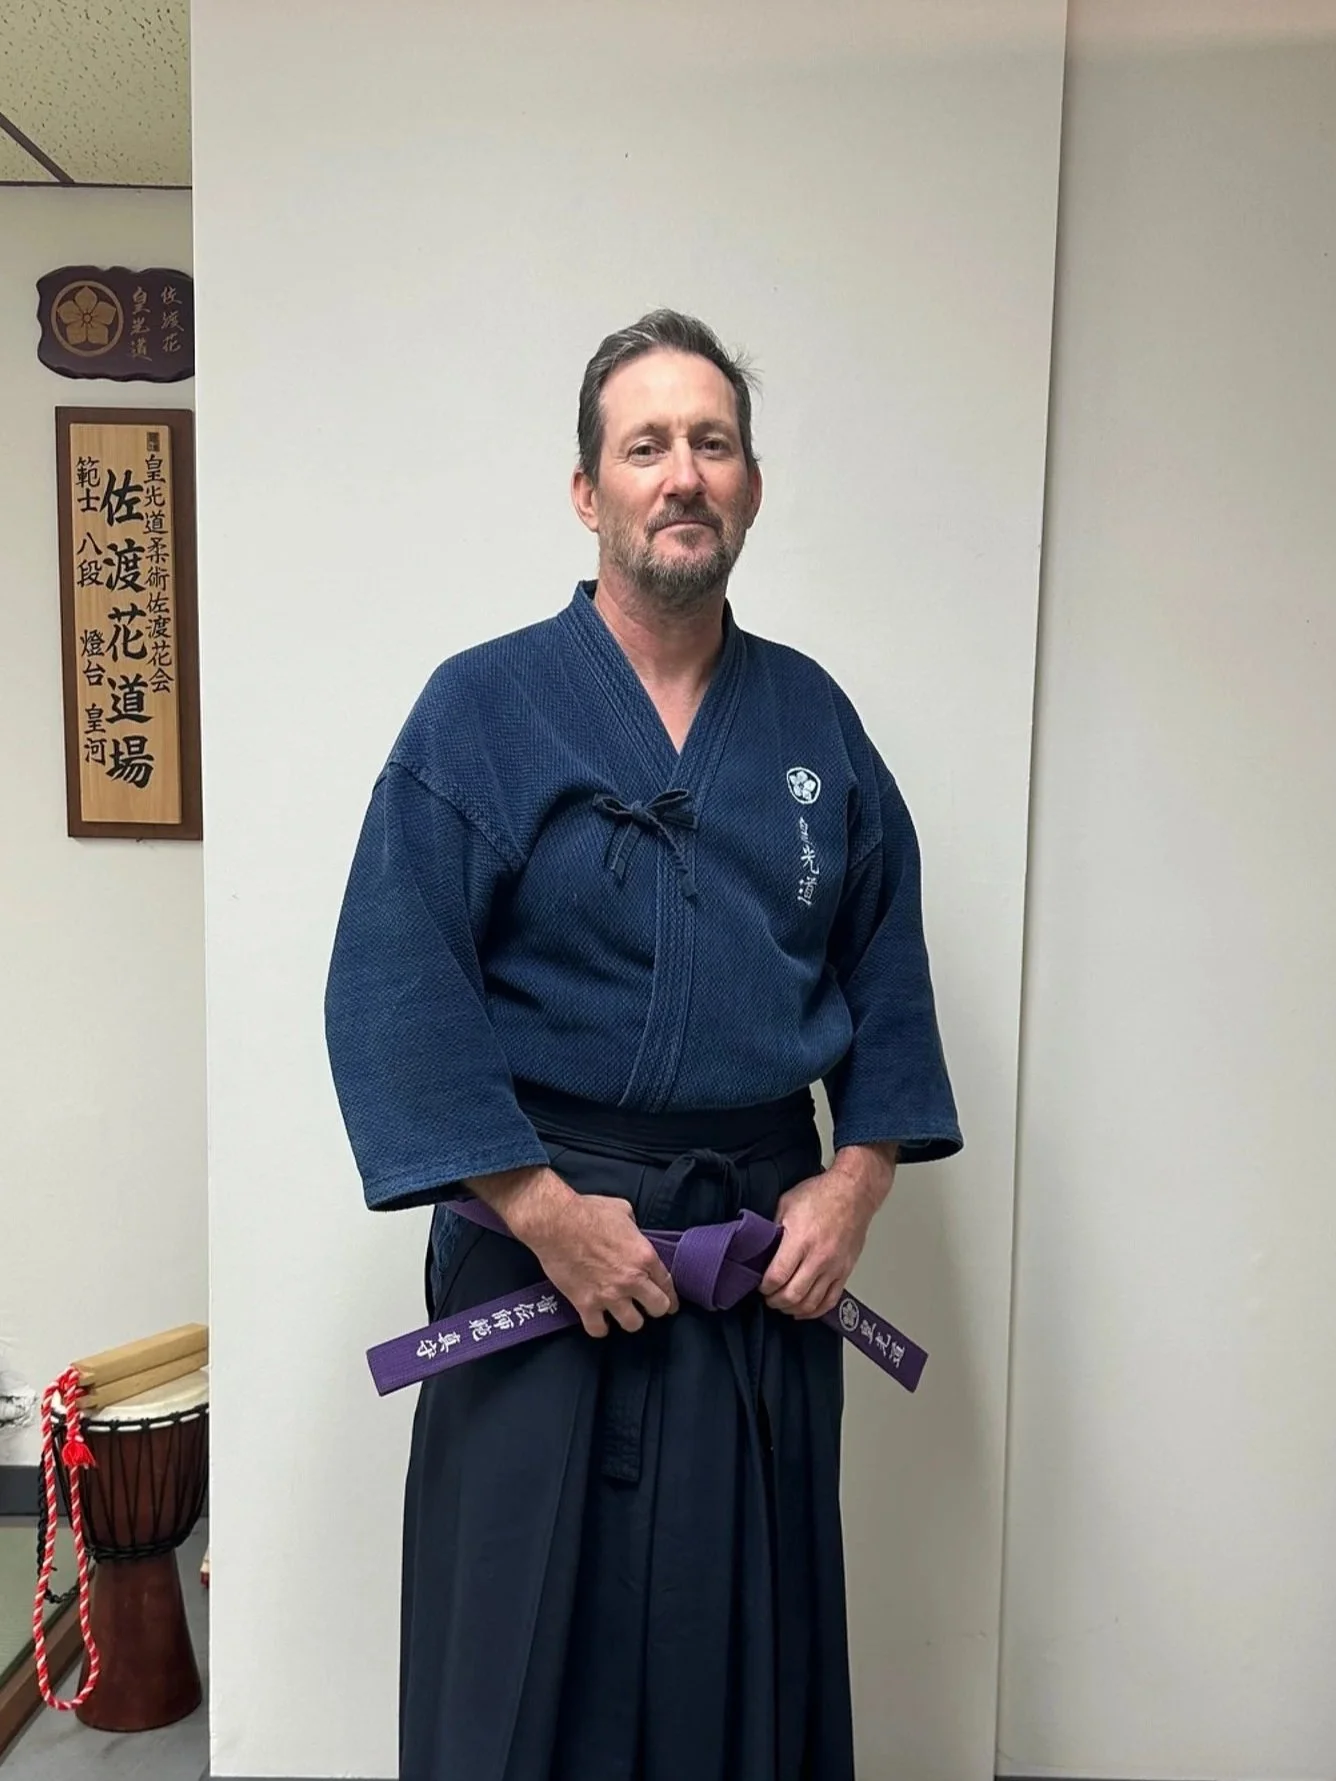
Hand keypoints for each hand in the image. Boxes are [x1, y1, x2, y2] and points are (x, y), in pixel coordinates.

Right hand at [469, 1165, 677, 1338]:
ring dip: (629, 1319)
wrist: (555, 1222)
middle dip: (654, 1308)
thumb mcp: (623, 1210)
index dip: (670, 1297)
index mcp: (644, 1256)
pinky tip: (598, 1320)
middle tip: (646, 1306)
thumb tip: (633, 1233)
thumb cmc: (588, 1211)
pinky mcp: (585, 1304)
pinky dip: (599, 1327)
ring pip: (632, 1324)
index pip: (667, 1285)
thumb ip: (634, 1228)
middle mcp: (632, 1280)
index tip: (669, 1303)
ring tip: (622, 1313)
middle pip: (657, 1309)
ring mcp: (609, 1295)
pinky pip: (598, 1330)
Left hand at [760, 1144, 896, 1320]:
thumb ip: (773, 1229)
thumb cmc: (822, 1195)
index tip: (760, 1285)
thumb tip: (762, 1248)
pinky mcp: (845, 1271)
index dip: (764, 1287)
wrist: (854, 1192)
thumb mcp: (786, 1204)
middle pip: (792, 1295)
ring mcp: (834, 1267)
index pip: (776, 1276)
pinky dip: (815, 1311)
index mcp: (800, 1240)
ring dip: (792, 1309)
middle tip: (768, 1298)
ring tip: (783, 1304)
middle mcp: (818, 1258)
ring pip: (810, 1303)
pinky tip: (805, 1310)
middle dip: (775, 1301)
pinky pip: (830, 1301)